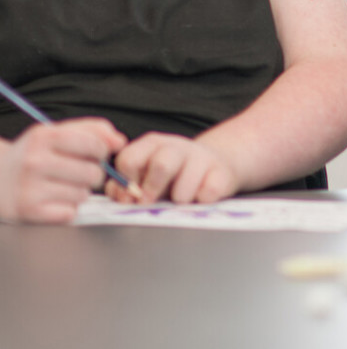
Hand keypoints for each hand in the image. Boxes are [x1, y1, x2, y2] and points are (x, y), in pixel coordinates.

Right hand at [0, 119, 126, 223]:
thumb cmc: (32, 154)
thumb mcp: (56, 132)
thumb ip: (92, 130)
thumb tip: (120, 141)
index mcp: (43, 137)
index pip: (94, 145)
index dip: (102, 151)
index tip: (96, 154)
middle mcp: (34, 162)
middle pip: (92, 173)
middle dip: (93, 174)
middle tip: (79, 172)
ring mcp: (29, 188)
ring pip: (83, 194)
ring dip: (80, 192)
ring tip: (63, 186)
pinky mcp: (27, 211)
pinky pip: (69, 213)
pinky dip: (67, 208)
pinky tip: (53, 200)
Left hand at [113, 134, 237, 203]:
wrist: (214, 167)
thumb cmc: (173, 176)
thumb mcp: (145, 176)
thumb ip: (125, 186)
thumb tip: (121, 196)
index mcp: (151, 145)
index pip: (129, 159)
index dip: (126, 183)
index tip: (131, 195)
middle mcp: (177, 146)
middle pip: (161, 165)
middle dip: (153, 191)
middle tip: (151, 203)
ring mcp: (202, 158)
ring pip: (184, 188)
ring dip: (180, 200)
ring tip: (180, 199)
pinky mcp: (222, 173)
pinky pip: (207, 195)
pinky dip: (201, 202)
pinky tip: (201, 197)